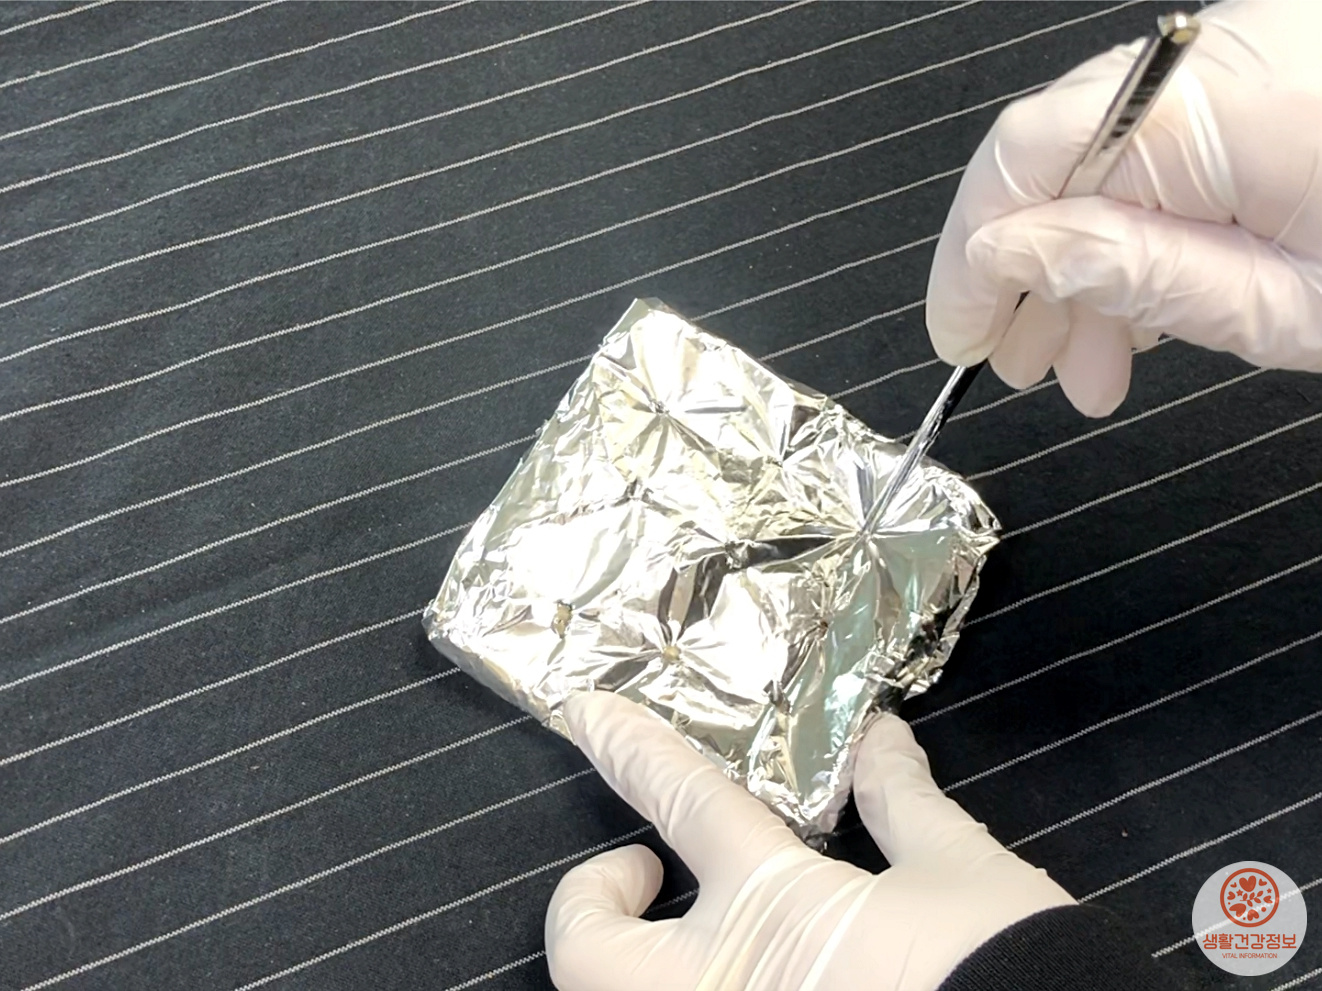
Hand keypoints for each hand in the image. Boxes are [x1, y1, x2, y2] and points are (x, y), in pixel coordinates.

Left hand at [544, 692, 1072, 990]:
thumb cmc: (1001, 969)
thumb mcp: (960, 876)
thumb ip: (906, 803)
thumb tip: (881, 738)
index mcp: (772, 902)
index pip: (681, 800)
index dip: (628, 748)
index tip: (586, 714)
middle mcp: (720, 982)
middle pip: (586, 948)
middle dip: (588, 900)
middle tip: (643, 874)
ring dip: (637, 963)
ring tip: (696, 942)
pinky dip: (688, 989)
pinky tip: (763, 974)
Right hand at [926, 0, 1321, 416]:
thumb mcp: (1294, 307)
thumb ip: (1138, 273)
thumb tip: (1009, 254)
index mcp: (1231, 108)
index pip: (1031, 154)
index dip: (969, 249)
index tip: (956, 333)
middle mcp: (1230, 55)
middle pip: (1060, 153)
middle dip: (1027, 272)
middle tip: (1024, 366)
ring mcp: (1252, 56)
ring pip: (1109, 156)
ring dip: (1086, 265)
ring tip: (1091, 366)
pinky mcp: (1273, 75)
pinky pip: (1169, 146)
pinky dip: (1145, 228)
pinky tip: (1146, 309)